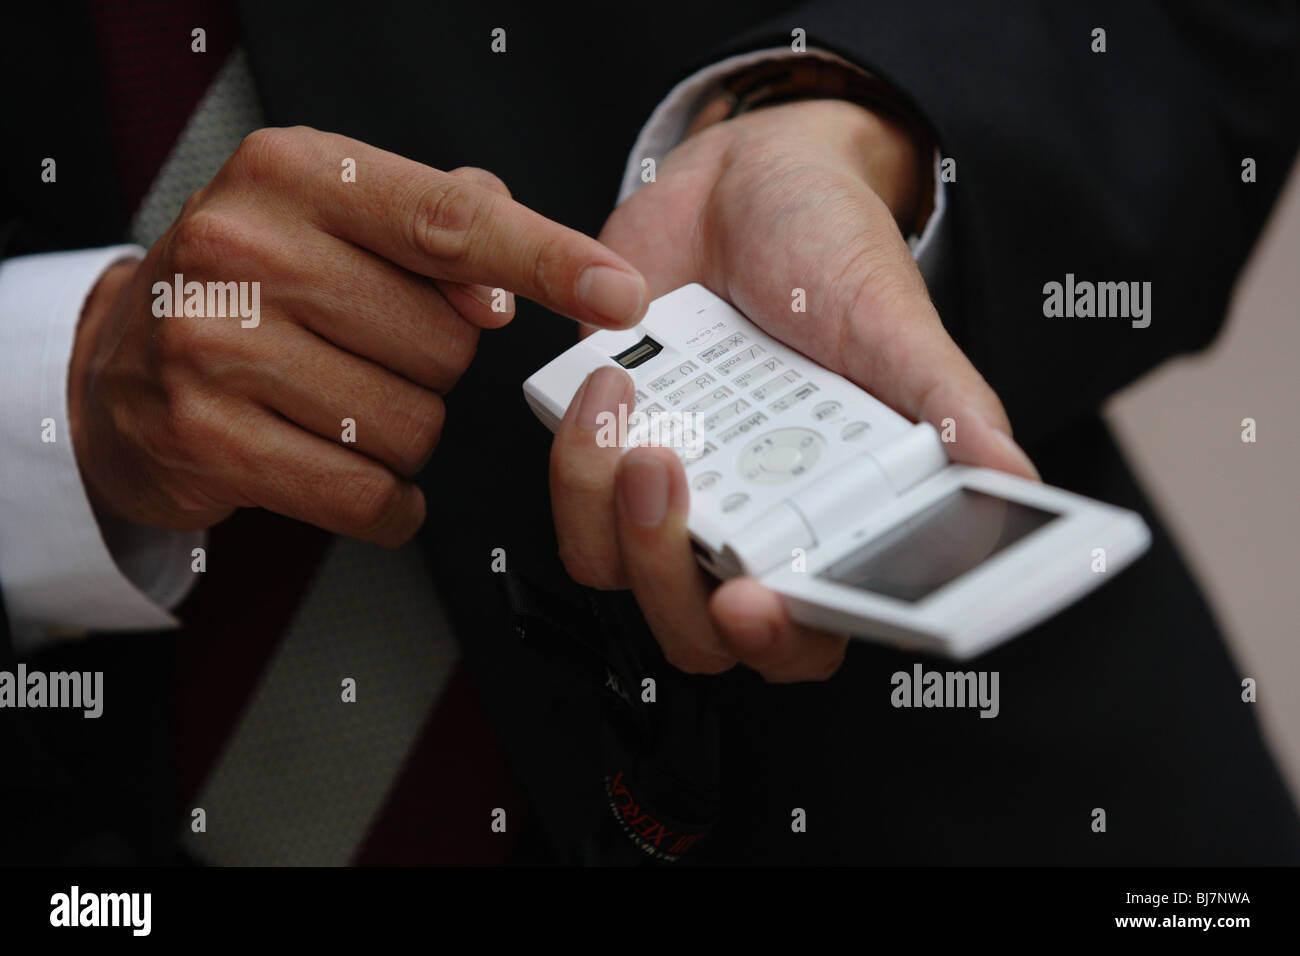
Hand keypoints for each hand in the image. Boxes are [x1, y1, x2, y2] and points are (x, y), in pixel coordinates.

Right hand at [70, 126, 647, 545]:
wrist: (121, 366)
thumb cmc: (258, 288)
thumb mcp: (336, 217)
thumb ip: (441, 223)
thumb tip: (505, 289)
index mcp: (294, 176)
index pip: (450, 222)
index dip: (546, 259)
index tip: (619, 292)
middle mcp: (246, 249)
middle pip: (444, 345)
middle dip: (435, 366)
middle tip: (368, 351)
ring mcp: (215, 346)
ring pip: (412, 426)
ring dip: (405, 434)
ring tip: (339, 404)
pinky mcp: (205, 437)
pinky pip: (365, 494)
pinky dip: (384, 500)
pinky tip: (346, 468)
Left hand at [550, 99, 1037, 680]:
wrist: (744, 181)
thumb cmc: (831, 256)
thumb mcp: (893, 323)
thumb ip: (943, 405)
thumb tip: (1012, 477)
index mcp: (828, 520)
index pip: (807, 632)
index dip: (779, 641)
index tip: (751, 602)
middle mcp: (745, 525)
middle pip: (693, 630)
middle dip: (666, 574)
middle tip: (668, 476)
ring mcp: (669, 492)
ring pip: (614, 570)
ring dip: (606, 505)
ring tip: (631, 408)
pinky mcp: (602, 450)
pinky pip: (571, 499)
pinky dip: (574, 453)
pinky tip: (608, 380)